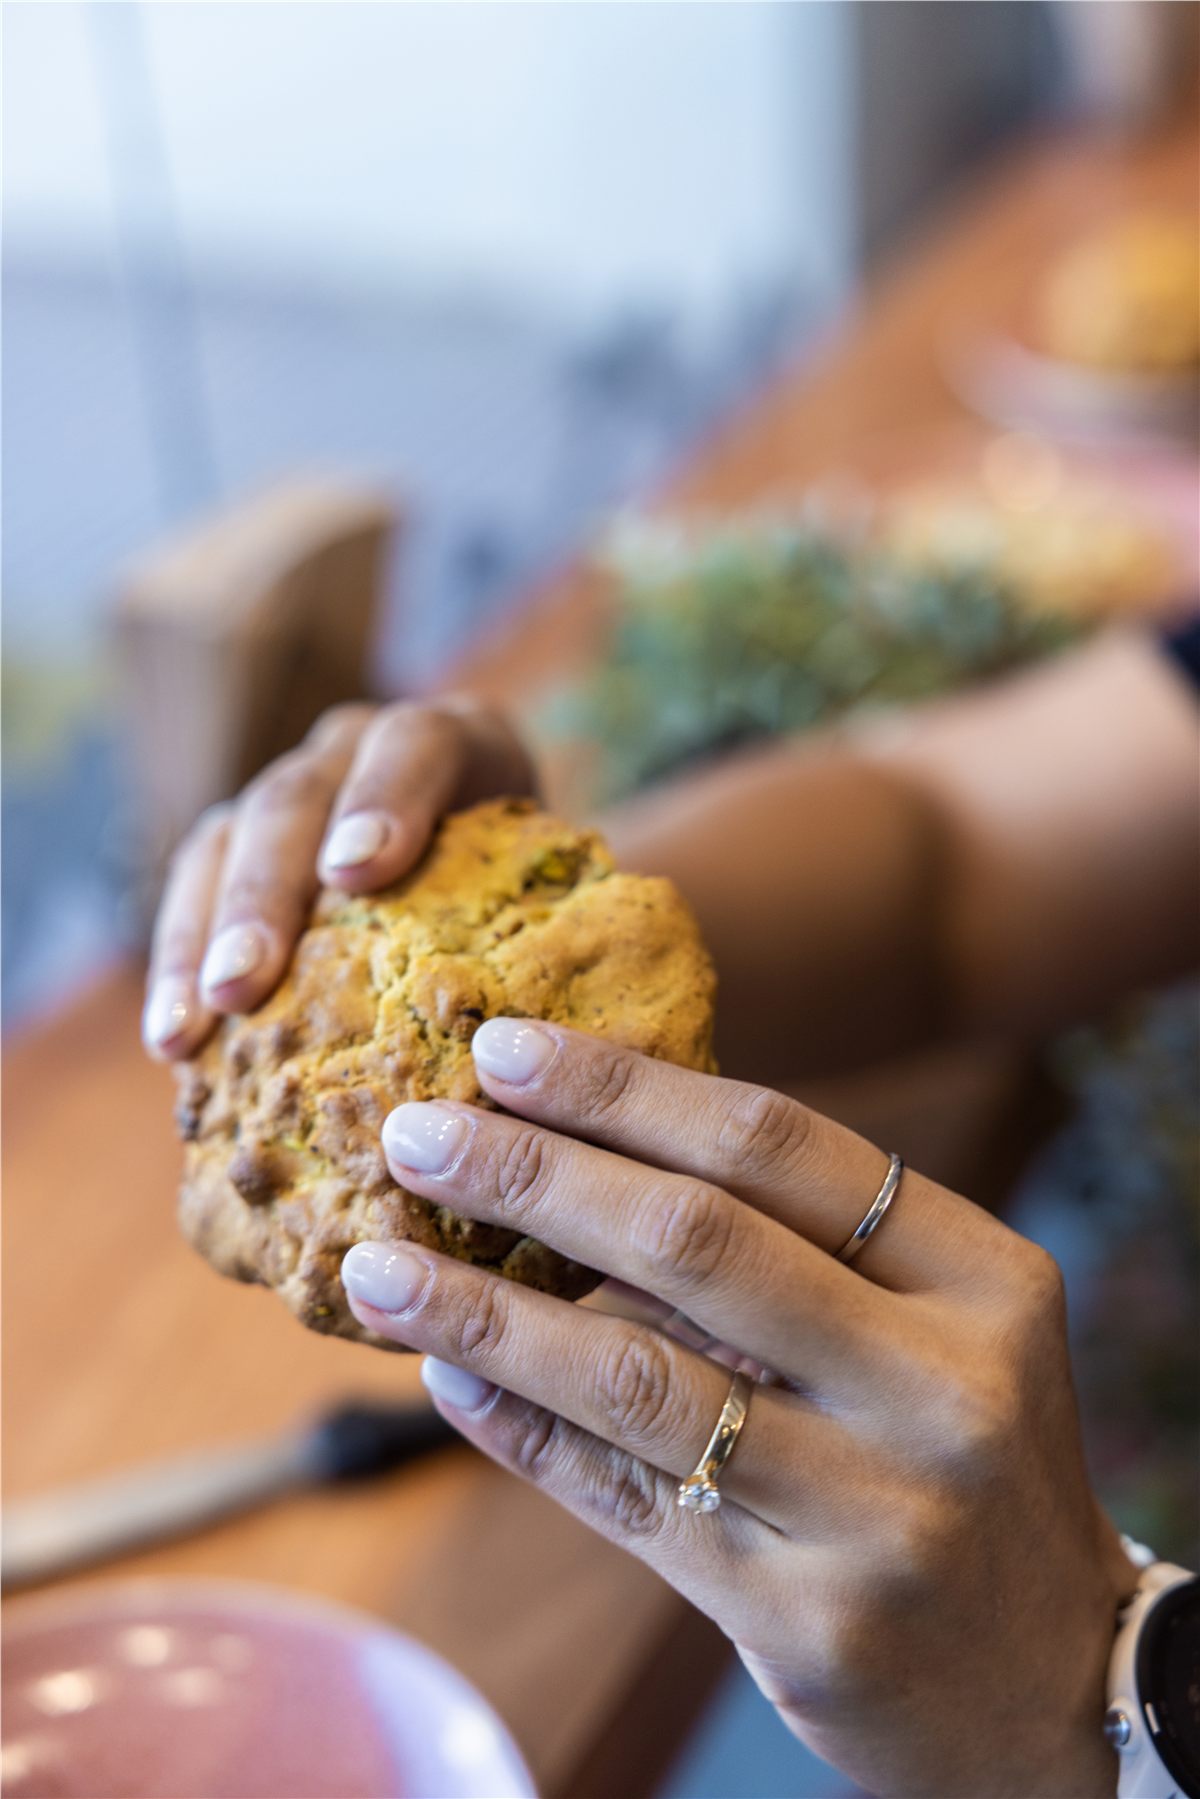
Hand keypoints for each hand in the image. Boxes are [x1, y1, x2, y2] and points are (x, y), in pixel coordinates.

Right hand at [142, 697, 536, 1058]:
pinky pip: (193, 890)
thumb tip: (555, 1030)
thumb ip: (561, 925)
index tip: (358, 873)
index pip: (417, 744)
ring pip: (228, 839)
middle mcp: (359, 749)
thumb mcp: (563, 895)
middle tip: (248, 981)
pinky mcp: (239, 844)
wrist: (497, 889)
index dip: (386, 799)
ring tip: (191, 1028)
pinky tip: (175, 1041)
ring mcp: (291, 790)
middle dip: (265, 891)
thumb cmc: (545, 906)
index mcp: (458, 741)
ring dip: (202, 937)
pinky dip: (180, 964)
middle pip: (298, 796)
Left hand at [340, 1021, 1136, 1797]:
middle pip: (695, 1240)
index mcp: (980, 1278)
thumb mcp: (935, 1332)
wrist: (1055, 1678)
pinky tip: (447, 1378)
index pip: (775, 1143)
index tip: (501, 1047)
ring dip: (484, 1311)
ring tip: (377, 1266)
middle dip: (532, 1174)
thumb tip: (580, 1146)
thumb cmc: (960, 1458)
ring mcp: (877, 1509)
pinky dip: (520, 1429)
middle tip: (414, 1133)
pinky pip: (623, 1498)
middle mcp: (941, 1385)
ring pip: (634, 1376)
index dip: (623, 1088)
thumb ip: (796, 1249)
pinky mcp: (804, 1618)